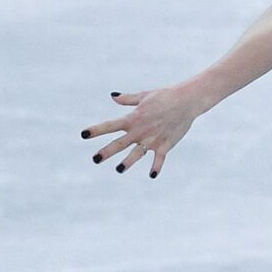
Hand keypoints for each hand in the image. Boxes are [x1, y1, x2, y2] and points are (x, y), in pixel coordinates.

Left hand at [80, 86, 200, 177]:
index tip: (83, 134)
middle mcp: (140, 130)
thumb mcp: (144, 96)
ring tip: (119, 169)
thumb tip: (113, 96)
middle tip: (95, 159)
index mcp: (133, 118)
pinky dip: (156, 167)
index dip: (96, 130)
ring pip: (137, 153)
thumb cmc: (165, 96)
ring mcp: (153, 139)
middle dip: (106, 151)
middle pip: (120, 143)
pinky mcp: (165, 144)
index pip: (110, 125)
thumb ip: (127, 99)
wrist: (187, 100)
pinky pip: (159, 158)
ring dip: (127, 162)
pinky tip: (152, 175)